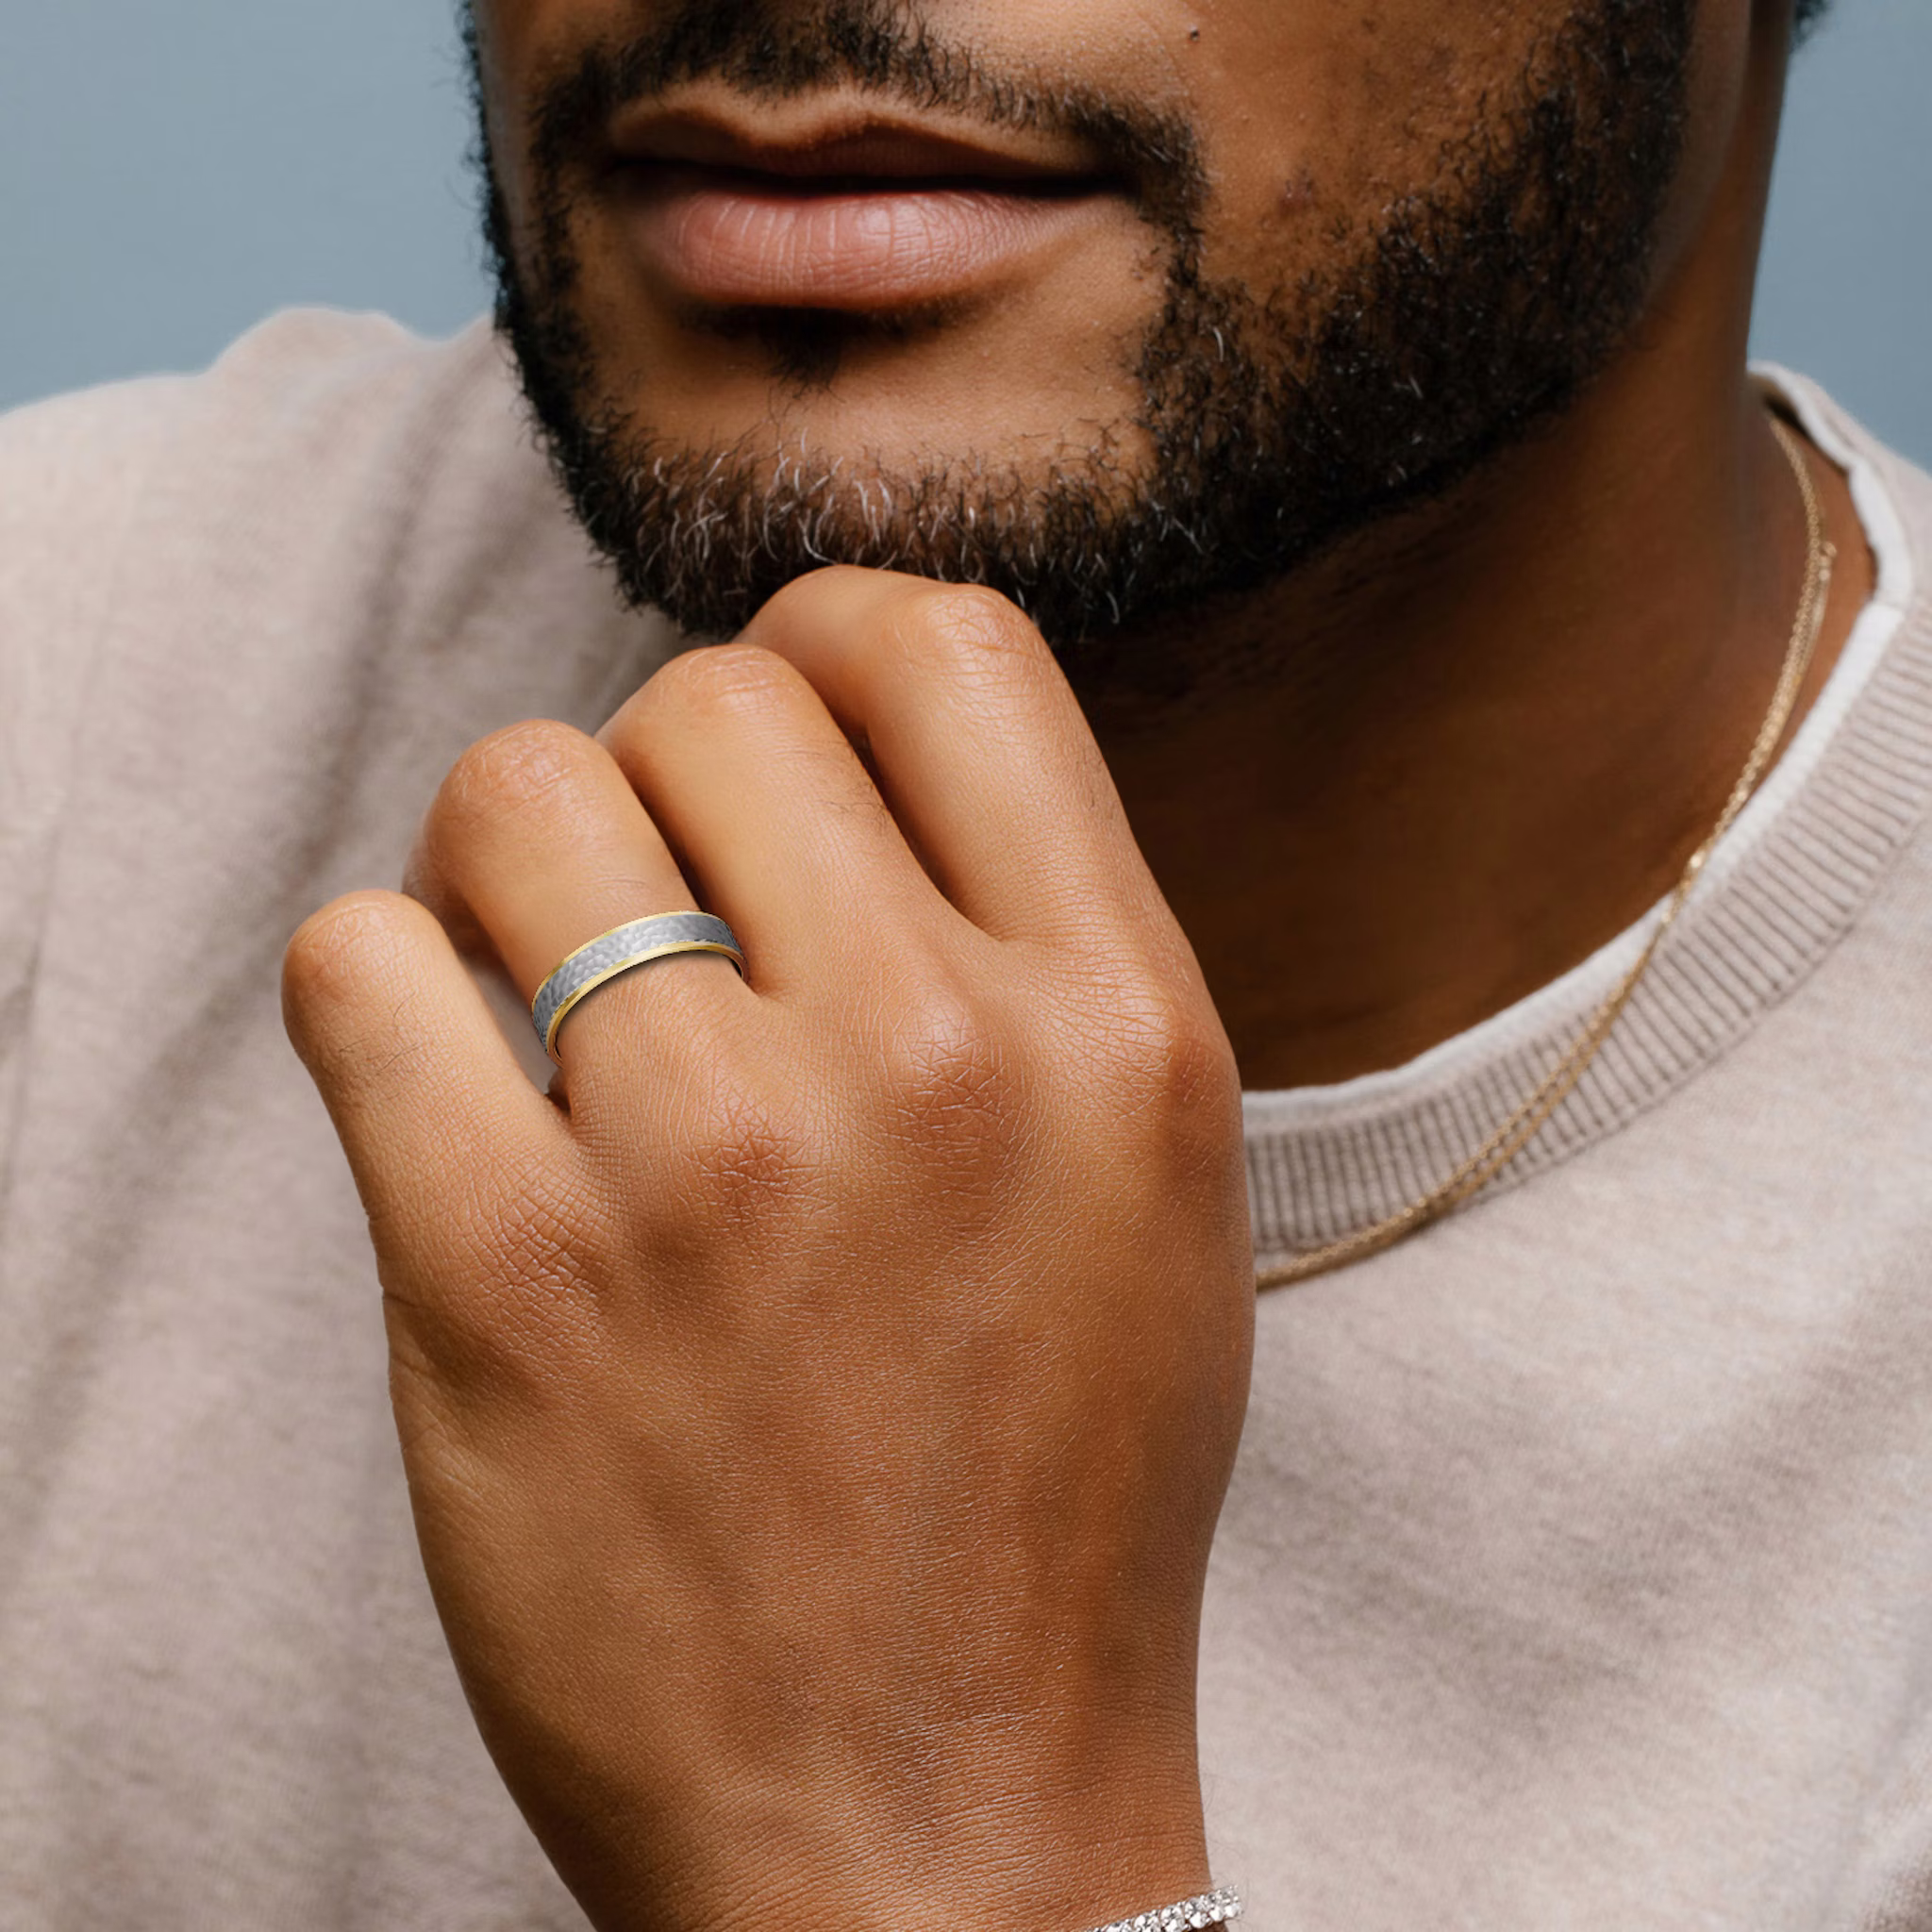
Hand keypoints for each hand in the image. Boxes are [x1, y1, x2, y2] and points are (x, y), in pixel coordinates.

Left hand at [283, 569, 1254, 1931]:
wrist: (936, 1824)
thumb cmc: (1050, 1499)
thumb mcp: (1148, 1191)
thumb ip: (1032, 948)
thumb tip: (852, 753)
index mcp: (1117, 1026)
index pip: (948, 650)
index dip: (826, 643)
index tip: (773, 727)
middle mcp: (931, 1062)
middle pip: (709, 699)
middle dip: (658, 771)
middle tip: (653, 905)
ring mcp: (711, 1166)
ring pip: (516, 793)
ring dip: (503, 863)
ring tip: (536, 986)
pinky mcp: (501, 1283)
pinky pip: (359, 966)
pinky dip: (378, 991)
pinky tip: (445, 1082)